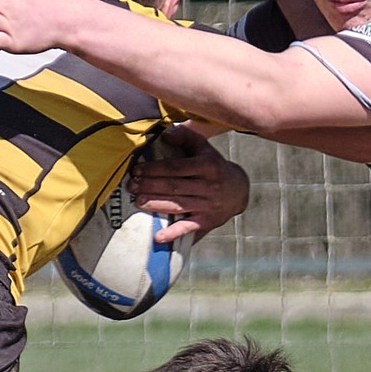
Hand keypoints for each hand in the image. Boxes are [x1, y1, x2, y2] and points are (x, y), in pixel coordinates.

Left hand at [130, 123, 249, 242]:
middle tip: (131, 185)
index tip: (137, 170)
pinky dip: (173, 234)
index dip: (155, 169)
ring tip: (138, 201)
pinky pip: (188, 228)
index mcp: (207, 166)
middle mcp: (208, 186)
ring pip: (178, 205)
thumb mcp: (205, 148)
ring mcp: (207, 205)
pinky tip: (157, 237)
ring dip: (156, 204)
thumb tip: (166, 134)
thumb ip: (186, 137)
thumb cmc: (215, 167)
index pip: (176, 167)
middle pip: (174, 186)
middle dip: (150, 186)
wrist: (239, 191)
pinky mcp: (206, 221)